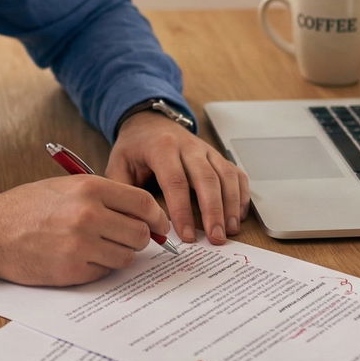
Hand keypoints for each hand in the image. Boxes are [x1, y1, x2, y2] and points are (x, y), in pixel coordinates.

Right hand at [0, 175, 171, 285]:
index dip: (156, 216)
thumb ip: (104, 197)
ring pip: (126, 256)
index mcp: (89, 188)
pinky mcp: (72, 270)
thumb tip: (143, 215)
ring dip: (119, 254)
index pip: (143, 203)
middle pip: (140, 233)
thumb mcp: (66, 187)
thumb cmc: (26, 207)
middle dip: (138, 238)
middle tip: (126, 238)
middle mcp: (89, 215)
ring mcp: (81, 244)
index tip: (158, 224)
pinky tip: (79, 257)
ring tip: (98, 247)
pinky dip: (98, 267)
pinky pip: (104, 272)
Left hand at [106, 111, 249, 244]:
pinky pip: (236, 173)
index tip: (187, 235)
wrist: (149, 122)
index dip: (182, 210)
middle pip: (207, 179)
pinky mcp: (217, 156)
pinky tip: (238, 216)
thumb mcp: (118, 164)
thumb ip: (124, 192)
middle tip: (216, 238)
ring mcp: (206, 150)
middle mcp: (188, 146)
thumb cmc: (134, 147)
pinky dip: (241, 195)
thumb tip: (133, 222)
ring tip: (230, 232)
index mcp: (161, 148)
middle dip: (214, 211)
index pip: (175, 181)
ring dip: (230, 205)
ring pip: (226, 176)